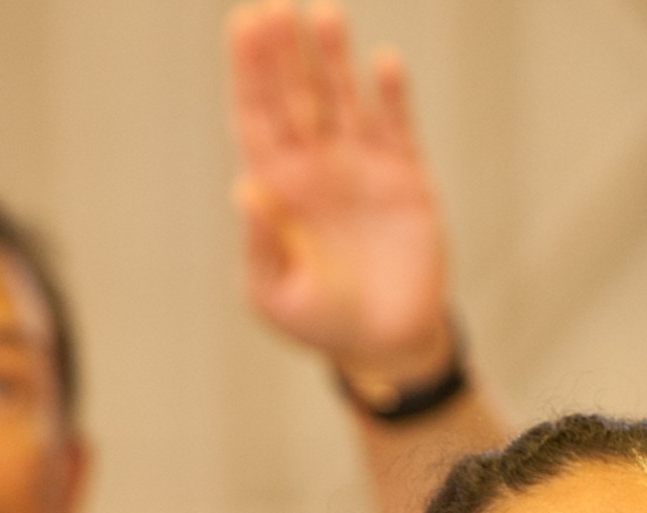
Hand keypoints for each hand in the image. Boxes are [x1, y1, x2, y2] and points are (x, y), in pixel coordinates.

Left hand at [225, 2, 456, 392]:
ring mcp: (360, 165)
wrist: (385, 344)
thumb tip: (243, 186)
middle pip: (294, 94)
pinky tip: (382, 63)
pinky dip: (391, 95)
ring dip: (333, 57)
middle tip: (272, 6)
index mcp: (274, 187)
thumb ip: (259, 242)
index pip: (255, 116)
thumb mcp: (275, 294)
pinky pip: (395, 126)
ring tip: (324, 13)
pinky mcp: (405, 176)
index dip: (247, 73)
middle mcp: (314, 165)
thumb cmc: (319, 321)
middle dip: (282, 51)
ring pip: (342, 98)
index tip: (241, 26)